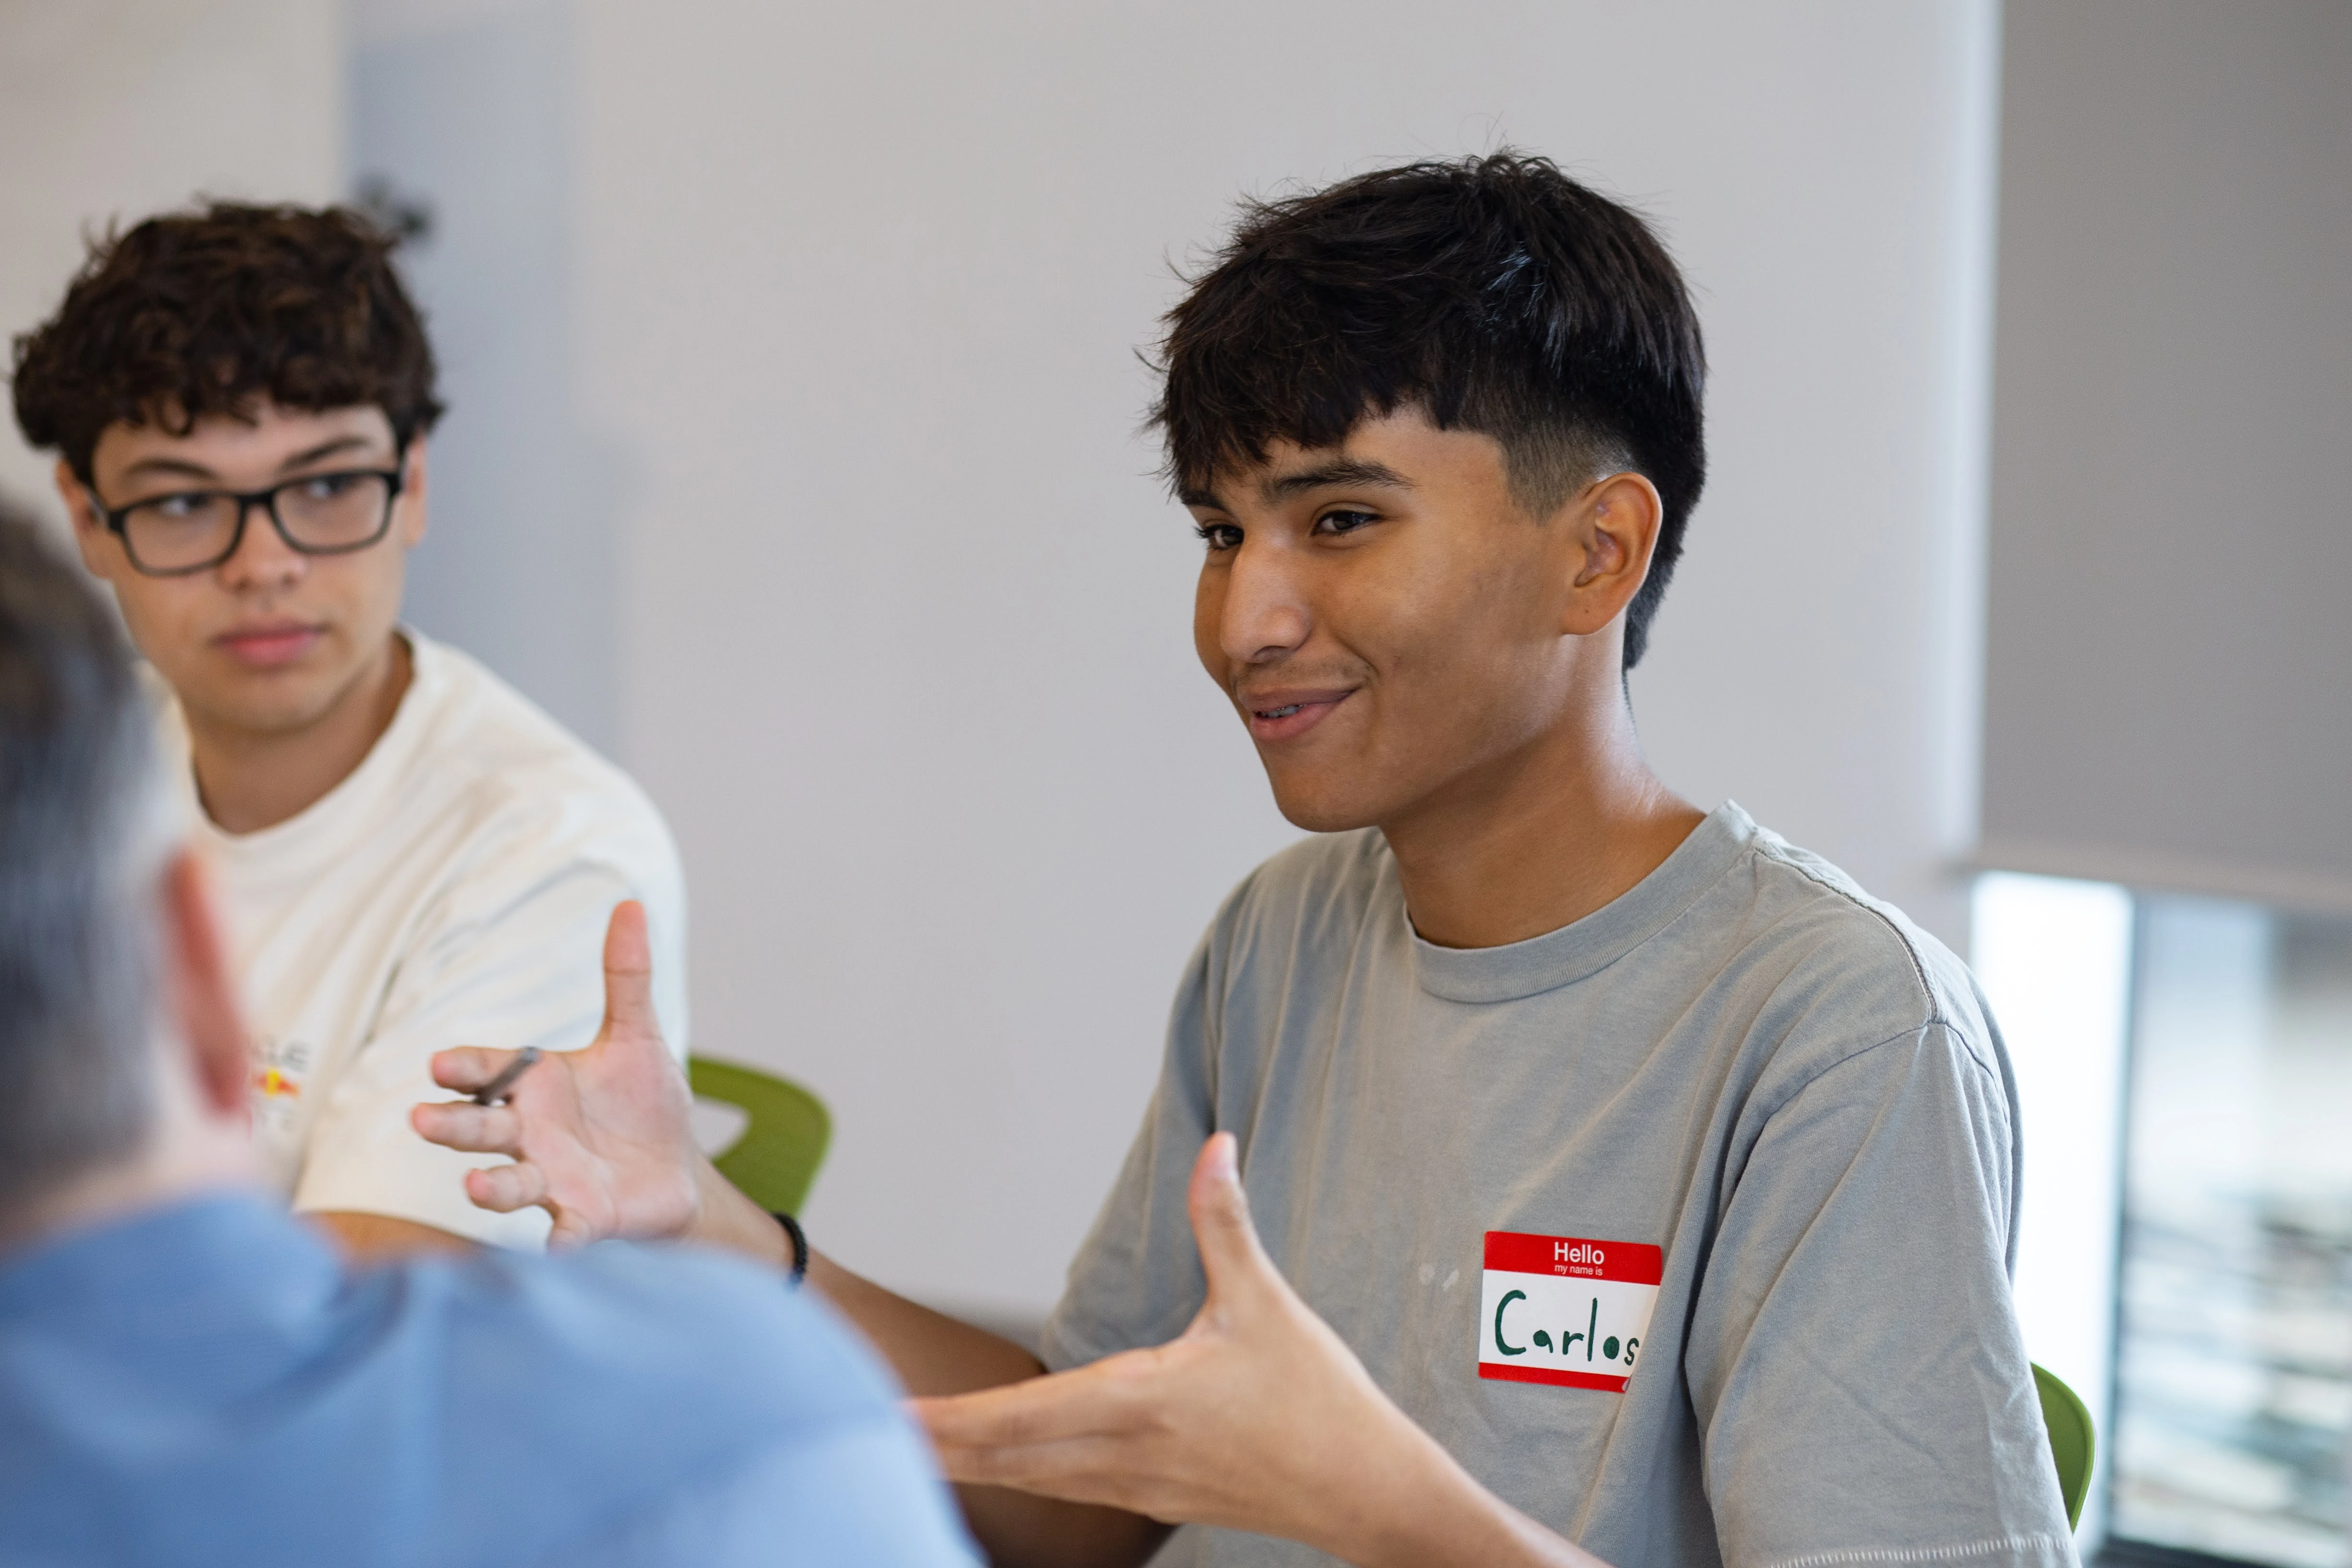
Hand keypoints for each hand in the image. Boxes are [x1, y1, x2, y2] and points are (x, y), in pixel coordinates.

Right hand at [410, 901, 701, 1248]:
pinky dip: (560, 1240)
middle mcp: (530, 1134)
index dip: (465, 1068)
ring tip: (476, 1187)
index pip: (488, 1071)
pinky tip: (553, 1247)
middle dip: (453, 1125)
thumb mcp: (637, 1036)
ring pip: (510, 1183)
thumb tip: (629, 906)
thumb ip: (626, 978)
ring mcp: (551, 1179)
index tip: (440, 1064)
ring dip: (491, 1187)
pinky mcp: (584, 1217)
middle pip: (482, 1126)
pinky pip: (565, 1232)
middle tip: (422, 1120)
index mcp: (536, 1085)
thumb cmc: (643, 1104)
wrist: (677, 1168)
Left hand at [915, 1134, 1520, 1565]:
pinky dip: (1013, 1475)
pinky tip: (995, 1465)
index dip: (950, 1418)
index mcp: (1139, 1403)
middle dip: (931, 1445)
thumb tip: (1213, 1146)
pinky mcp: (1150, 1499)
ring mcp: (1133, 1487)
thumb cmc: (1318, 1401)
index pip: (1020, 1417)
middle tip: (858, 1429)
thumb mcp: (1268, 1303)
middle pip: (1003, 1459)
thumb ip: (1225, 1223)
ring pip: (1027, 1479)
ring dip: (965, 1464)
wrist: (1364, 1492)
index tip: (891, 1414)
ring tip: (907, 1444)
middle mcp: (1122, 1455)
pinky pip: (1061, 1490)